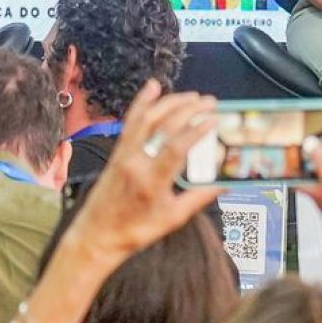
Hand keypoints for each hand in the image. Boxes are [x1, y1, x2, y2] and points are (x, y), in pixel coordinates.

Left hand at [60, 82, 222, 269]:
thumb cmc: (134, 231)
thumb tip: (224, 184)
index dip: (197, 130)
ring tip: (191, 95)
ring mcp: (124, 154)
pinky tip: (153, 88)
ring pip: (146, 118)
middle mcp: (135, 162)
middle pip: (163, 126)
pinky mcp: (117, 151)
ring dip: (170, 102)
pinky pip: (131, 121)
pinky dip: (143, 102)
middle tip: (209, 102)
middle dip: (188, 109)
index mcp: (151, 181)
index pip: (176, 147)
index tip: (214, 119)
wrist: (97, 235)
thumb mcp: (172, 218)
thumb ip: (199, 197)